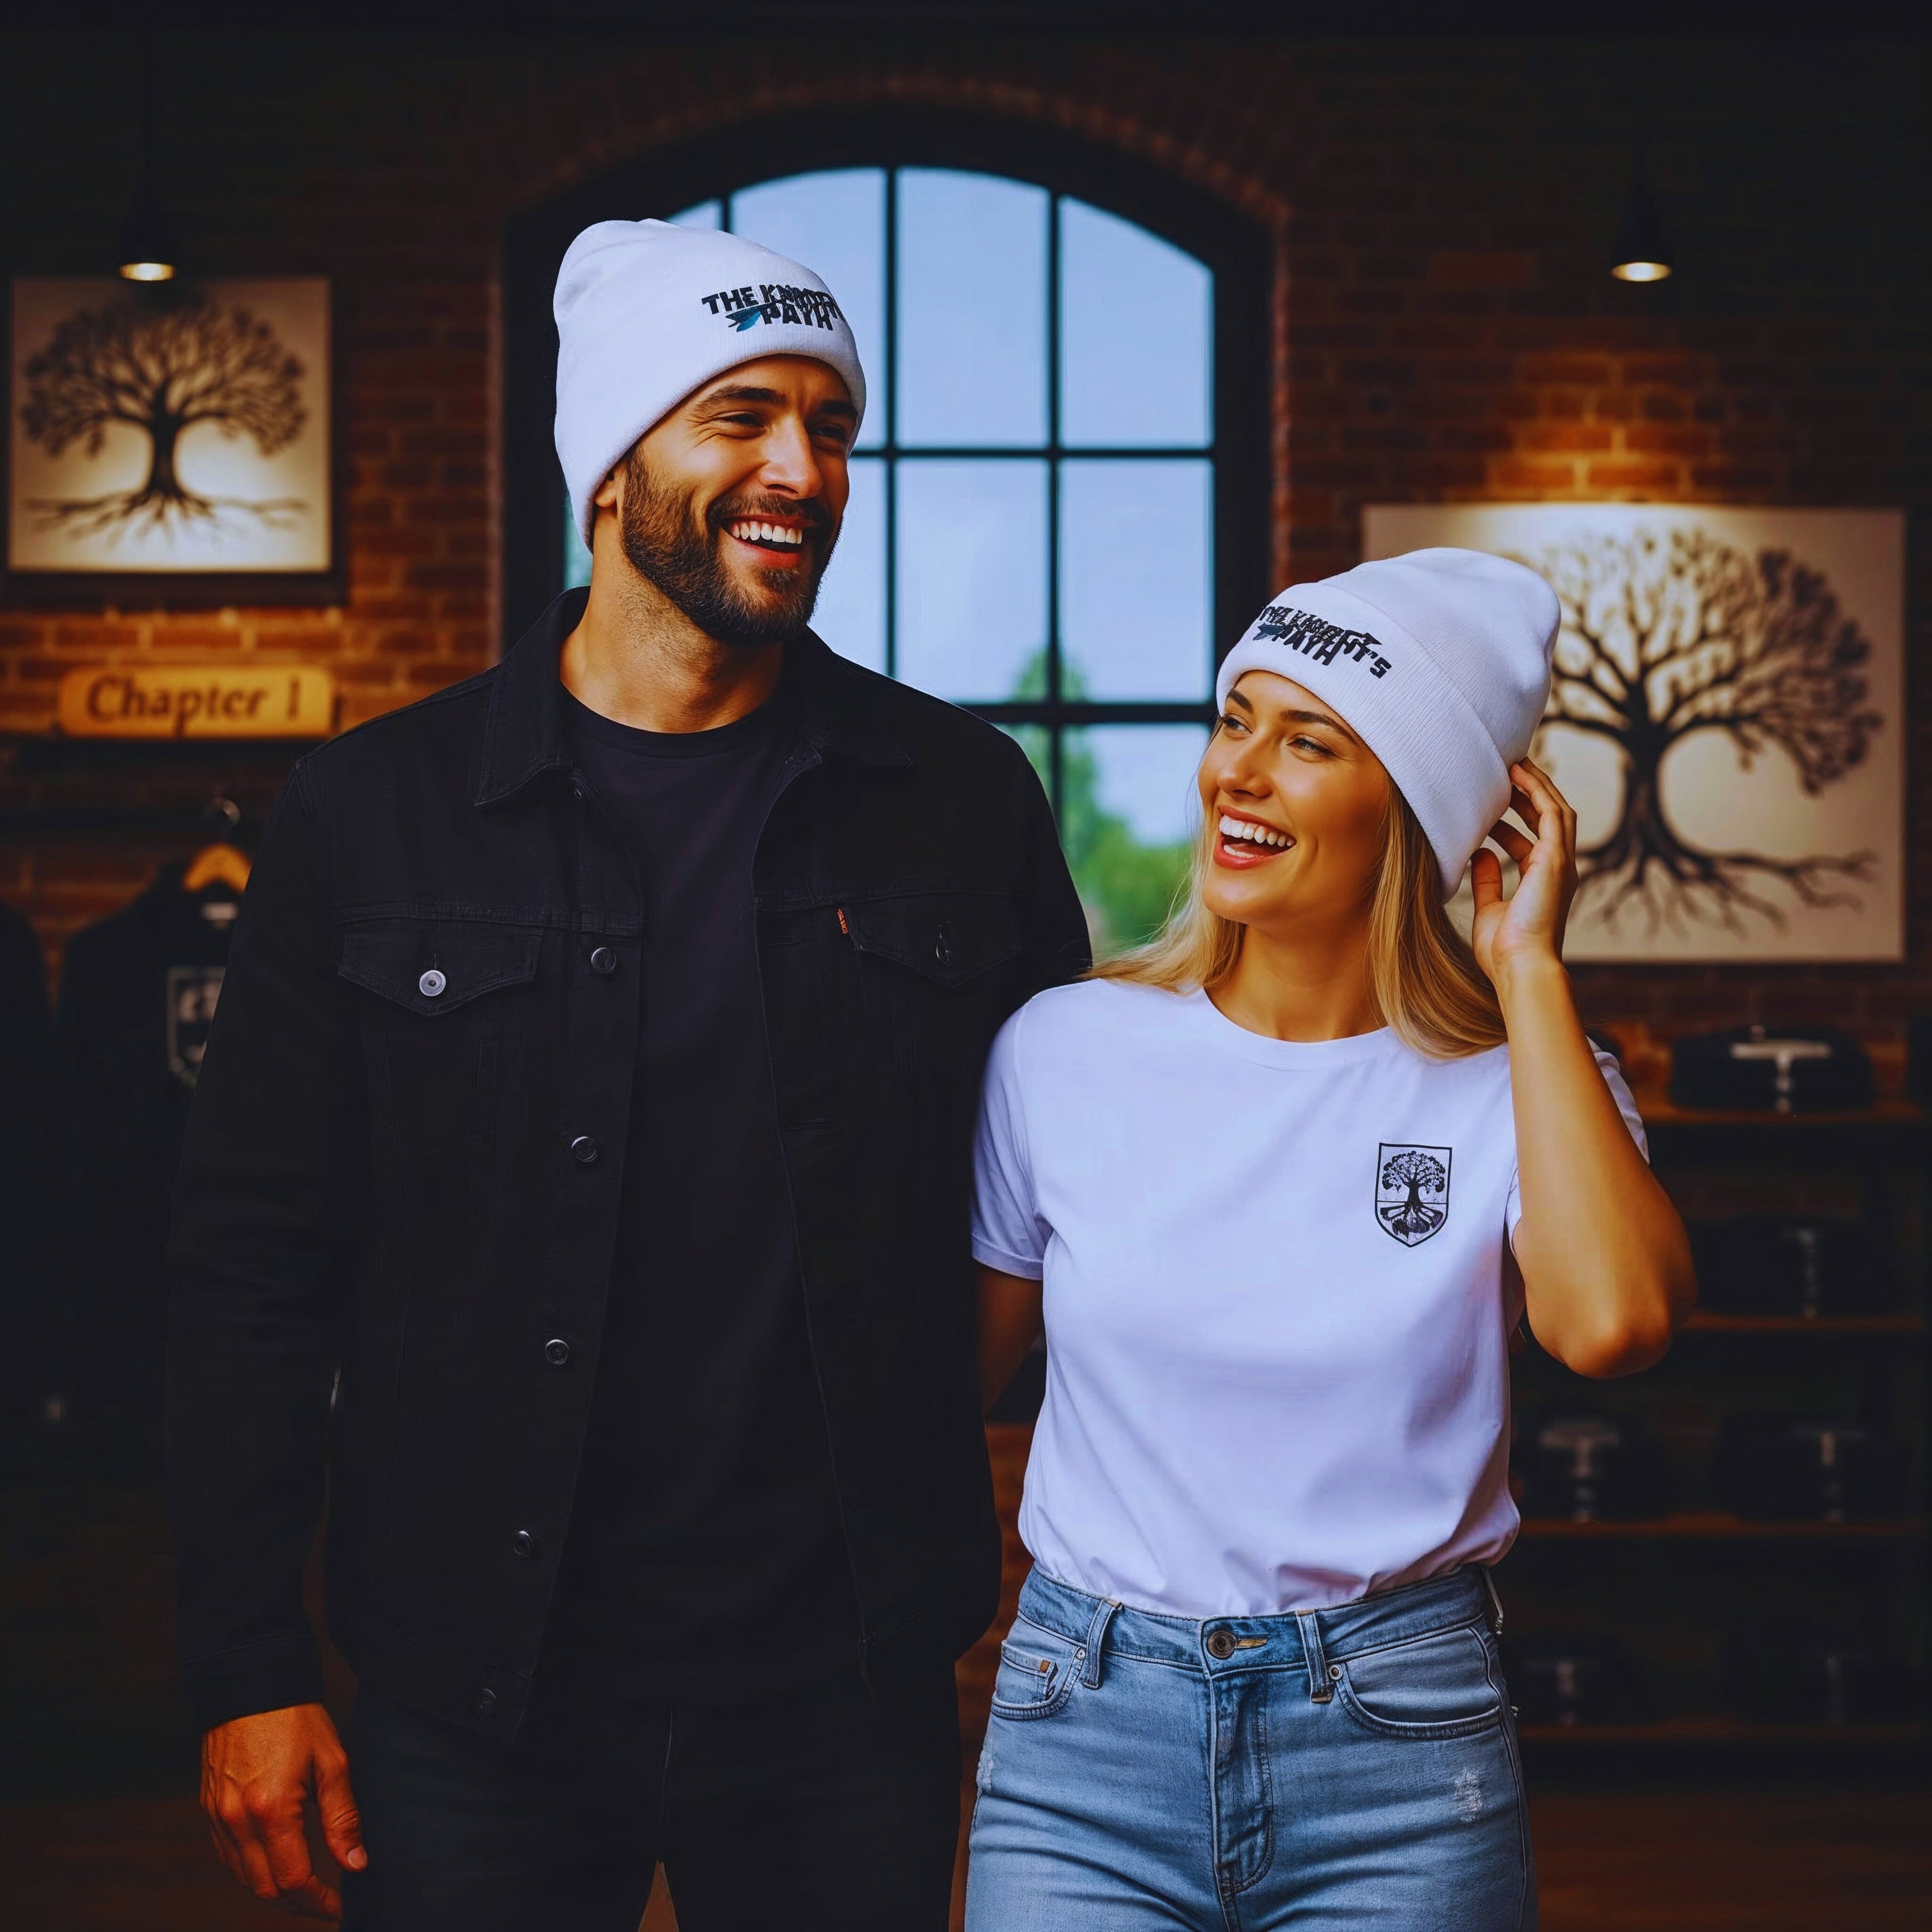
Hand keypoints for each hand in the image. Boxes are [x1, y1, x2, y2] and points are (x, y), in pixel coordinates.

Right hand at [201, 1702, 364, 1918]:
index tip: (338, 1906)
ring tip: (307, 1886)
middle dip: (297, 1903)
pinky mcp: (209, 1808)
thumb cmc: (296, 1717)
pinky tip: (275, 1861)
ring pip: (243, 1878)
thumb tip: (356, 1864)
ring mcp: (217, 1817)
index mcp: (270, 1810)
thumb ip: (343, 1818)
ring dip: (274, 1890)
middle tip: (326, 1901)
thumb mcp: (332, 1762)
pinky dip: (251, 1869)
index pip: (293, 1880)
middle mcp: (236, 1821)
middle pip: (265, 1889)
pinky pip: (228, 1857)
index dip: (318, 1901)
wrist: (250, 1683)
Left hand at [1470, 758, 1577, 991]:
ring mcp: (1561, 863)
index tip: (1490, 808)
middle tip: (1505, 773)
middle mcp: (1558, 869)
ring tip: (1512, 764)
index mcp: (1544, 881)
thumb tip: (1478, 852)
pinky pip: (1551, 813)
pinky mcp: (1557, 859)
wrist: (1520, 967)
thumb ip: (1486, 880)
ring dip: (1536, 785)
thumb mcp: (1489, 908)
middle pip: (1549, 818)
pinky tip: (1518, 774)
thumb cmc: (1504, 950)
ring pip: (1556, 809)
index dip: (1513, 820)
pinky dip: (1536, 791)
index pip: (1533, 841)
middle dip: (1530, 793)